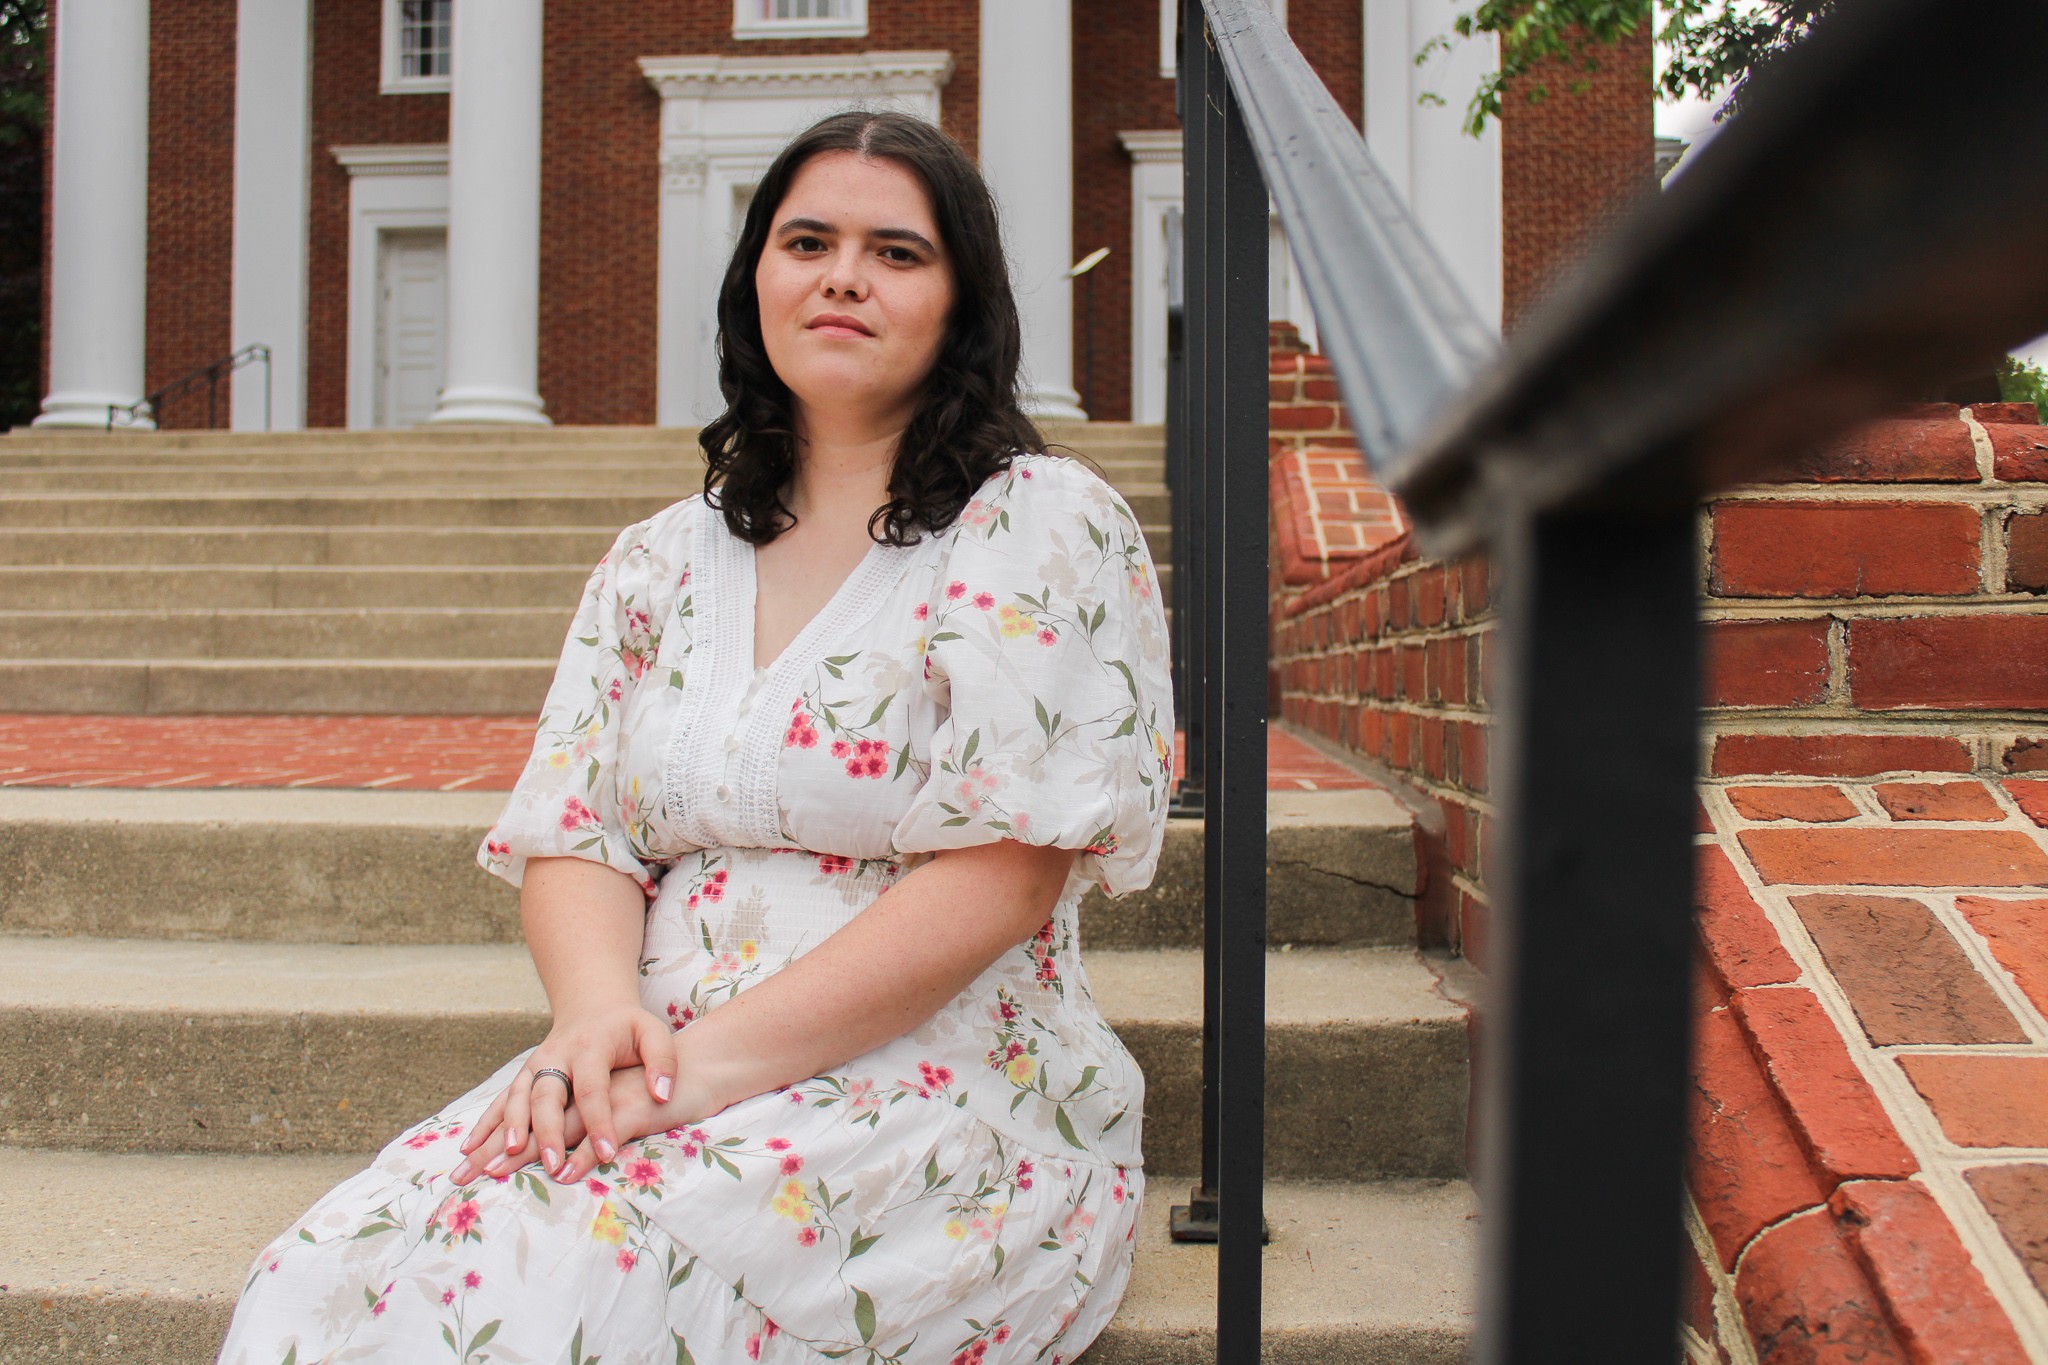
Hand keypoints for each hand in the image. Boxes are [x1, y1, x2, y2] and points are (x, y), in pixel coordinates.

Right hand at [455, 1002, 676, 1180]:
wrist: (592, 1007)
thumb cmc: (628, 1028)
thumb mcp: (653, 1033)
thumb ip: (663, 1060)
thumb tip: (662, 1094)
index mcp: (590, 1047)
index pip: (593, 1088)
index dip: (599, 1121)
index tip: (607, 1152)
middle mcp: (556, 1056)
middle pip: (547, 1096)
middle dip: (548, 1132)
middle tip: (553, 1166)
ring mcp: (535, 1066)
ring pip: (516, 1099)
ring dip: (506, 1131)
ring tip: (502, 1162)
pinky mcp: (523, 1077)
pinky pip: (501, 1102)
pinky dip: (484, 1125)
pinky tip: (468, 1151)